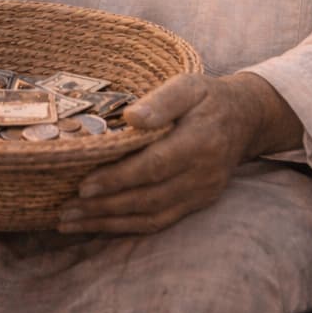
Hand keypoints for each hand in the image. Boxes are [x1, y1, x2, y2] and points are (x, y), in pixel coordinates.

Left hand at [57, 72, 300, 235]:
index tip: (83, 186)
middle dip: (104, 207)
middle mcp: (202, 174)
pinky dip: (128, 226)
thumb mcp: (188, 85)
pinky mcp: (199, 203)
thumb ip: (161, 101)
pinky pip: (161, 221)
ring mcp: (202, 192)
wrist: (246, 117)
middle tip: (65, 212)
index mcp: (199, 142)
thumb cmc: (208, 96)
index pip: (153, 166)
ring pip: (152, 216)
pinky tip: (100, 224)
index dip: (118, 179)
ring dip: (109, 222)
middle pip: (148, 198)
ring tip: (71, 222)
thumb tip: (131, 117)